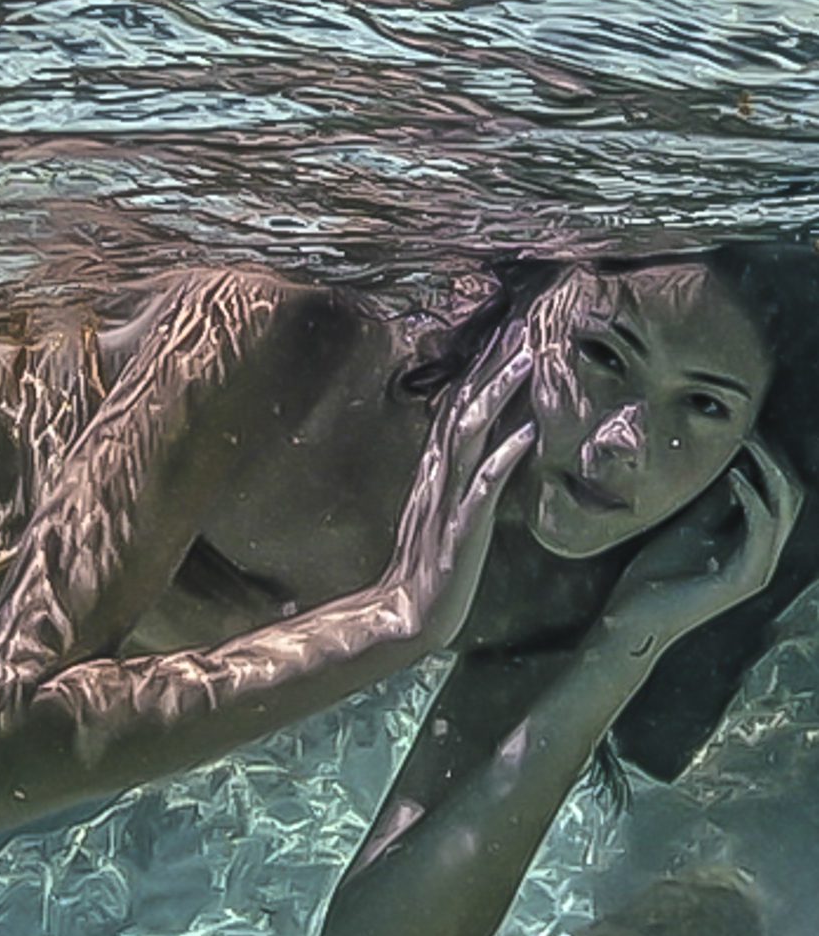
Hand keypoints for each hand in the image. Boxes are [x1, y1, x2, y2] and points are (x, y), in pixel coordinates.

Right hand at [385, 323, 535, 650]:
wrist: (406, 614)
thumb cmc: (426, 563)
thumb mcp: (438, 507)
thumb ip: (455, 471)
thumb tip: (484, 437)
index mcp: (435, 469)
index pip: (455, 404)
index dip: (479, 366)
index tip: (506, 327)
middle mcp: (439, 475)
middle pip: (463, 405)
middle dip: (491, 363)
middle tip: (520, 321)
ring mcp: (448, 499)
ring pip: (472, 433)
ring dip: (499, 393)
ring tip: (528, 358)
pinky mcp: (461, 529)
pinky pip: (484, 486)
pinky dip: (505, 455)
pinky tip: (529, 432)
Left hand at [598, 437, 802, 658]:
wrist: (632, 620)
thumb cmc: (653, 577)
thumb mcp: (685, 526)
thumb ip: (709, 502)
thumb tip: (724, 464)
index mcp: (750, 542)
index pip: (777, 490)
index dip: (768, 456)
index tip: (747, 426)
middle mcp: (762, 555)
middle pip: (790, 494)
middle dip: (774, 457)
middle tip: (752, 427)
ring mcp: (757, 568)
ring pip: (785, 508)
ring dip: (769, 468)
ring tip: (748, 440)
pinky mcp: (745, 578)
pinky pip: (762, 529)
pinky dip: (752, 496)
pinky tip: (735, 475)